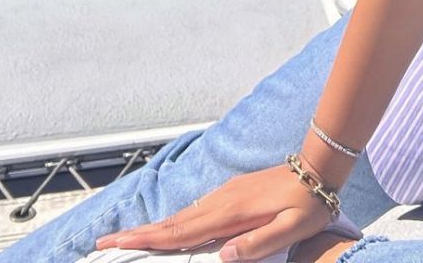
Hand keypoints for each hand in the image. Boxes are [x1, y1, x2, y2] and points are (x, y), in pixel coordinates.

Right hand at [94, 163, 336, 261]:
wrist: (319, 169)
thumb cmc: (308, 204)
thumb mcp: (291, 229)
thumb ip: (258, 244)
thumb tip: (223, 256)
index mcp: (230, 213)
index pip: (180, 232)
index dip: (147, 240)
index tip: (117, 243)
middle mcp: (220, 202)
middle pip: (171, 223)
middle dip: (136, 234)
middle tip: (104, 243)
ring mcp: (224, 195)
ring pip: (181, 217)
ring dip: (152, 229)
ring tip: (126, 239)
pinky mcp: (231, 193)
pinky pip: (195, 212)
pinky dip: (173, 222)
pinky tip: (167, 230)